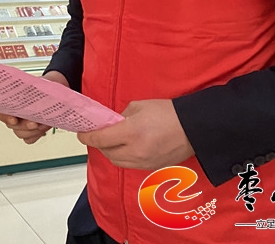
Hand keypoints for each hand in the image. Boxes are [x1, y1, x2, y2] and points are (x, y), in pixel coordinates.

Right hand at [0, 71, 68, 143]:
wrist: (52, 93)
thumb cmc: (41, 88)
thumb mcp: (35, 85)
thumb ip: (29, 91)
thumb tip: (29, 95)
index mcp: (8, 101)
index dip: (5, 117)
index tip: (14, 119)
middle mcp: (11, 114)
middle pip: (11, 125)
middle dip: (25, 125)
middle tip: (35, 122)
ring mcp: (19, 125)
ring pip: (21, 134)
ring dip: (33, 130)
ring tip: (44, 122)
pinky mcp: (28, 133)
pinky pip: (29, 139)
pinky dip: (37, 134)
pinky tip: (44, 126)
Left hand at [78, 99, 194, 170]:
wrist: (194, 128)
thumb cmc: (167, 112)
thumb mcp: (139, 106)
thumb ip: (121, 116)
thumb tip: (112, 124)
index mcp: (131, 133)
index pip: (100, 139)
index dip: (87, 137)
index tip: (81, 133)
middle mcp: (135, 151)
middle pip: (107, 153)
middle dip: (100, 144)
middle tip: (98, 134)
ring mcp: (144, 162)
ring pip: (118, 162)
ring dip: (111, 152)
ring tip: (113, 141)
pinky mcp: (152, 168)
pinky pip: (131, 165)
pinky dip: (124, 157)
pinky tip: (128, 148)